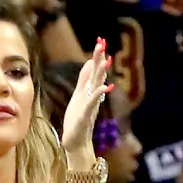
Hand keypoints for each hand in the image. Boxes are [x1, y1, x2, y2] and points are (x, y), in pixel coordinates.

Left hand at [61, 39, 113, 159]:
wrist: (76, 142)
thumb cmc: (77, 120)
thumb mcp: (79, 96)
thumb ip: (84, 81)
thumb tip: (89, 63)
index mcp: (88, 91)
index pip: (93, 71)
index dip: (96, 57)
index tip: (100, 41)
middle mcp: (92, 97)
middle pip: (97, 75)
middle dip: (99, 60)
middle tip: (103, 44)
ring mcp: (90, 106)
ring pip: (97, 87)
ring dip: (101, 74)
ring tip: (106, 60)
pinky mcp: (86, 117)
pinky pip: (92, 104)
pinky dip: (98, 96)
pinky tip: (104, 87)